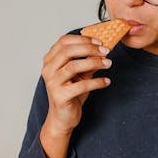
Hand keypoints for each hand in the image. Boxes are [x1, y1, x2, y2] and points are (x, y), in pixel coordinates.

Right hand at [38, 34, 112, 157]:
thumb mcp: (81, 74)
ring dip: (94, 63)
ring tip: (108, 64)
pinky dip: (96, 82)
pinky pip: (81, 85)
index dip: (82, 39)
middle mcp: (48, 69)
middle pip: (68, 51)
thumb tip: (102, 50)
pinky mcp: (60, 96)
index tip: (99, 41)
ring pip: (74, 66)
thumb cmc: (71, 93)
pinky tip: (106, 81)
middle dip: (90, 48)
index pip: (64, 41)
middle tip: (106, 51)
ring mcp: (52, 83)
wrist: (63, 118)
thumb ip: (88, 61)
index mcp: (50, 60)